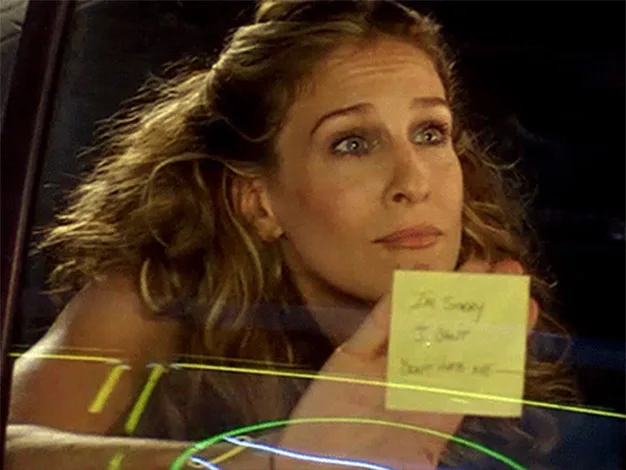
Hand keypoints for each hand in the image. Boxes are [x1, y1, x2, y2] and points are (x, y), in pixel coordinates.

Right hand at [274, 258, 537, 469]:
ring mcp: (382, 366)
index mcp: (439, 408)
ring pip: (419, 321)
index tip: (528, 306)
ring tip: (475, 264)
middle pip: (454, 334)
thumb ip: (440, 431)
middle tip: (509, 268)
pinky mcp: (350, 357)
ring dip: (446, 293)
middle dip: (483, 303)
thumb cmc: (365, 467)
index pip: (480, 364)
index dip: (504, 335)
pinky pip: (375, 326)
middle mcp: (415, 380)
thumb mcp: (415, 457)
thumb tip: (492, 397)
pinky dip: (393, 303)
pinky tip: (415, 279)